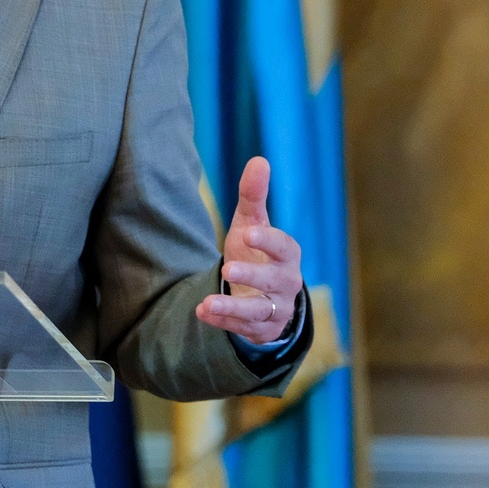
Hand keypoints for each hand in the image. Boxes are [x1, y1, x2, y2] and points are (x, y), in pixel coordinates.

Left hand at [194, 156, 303, 343]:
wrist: (262, 294)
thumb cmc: (256, 250)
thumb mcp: (252, 223)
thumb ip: (254, 195)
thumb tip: (259, 160)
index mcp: (287, 255)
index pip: (284, 247)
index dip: (268, 240)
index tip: (248, 232)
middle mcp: (286, 283)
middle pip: (274, 280)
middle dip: (252, 276)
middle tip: (227, 269)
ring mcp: (275, 309)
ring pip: (258, 311)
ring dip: (232, 308)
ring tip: (207, 303)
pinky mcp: (261, 329)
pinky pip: (242, 328)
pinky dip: (222, 321)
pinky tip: (201, 312)